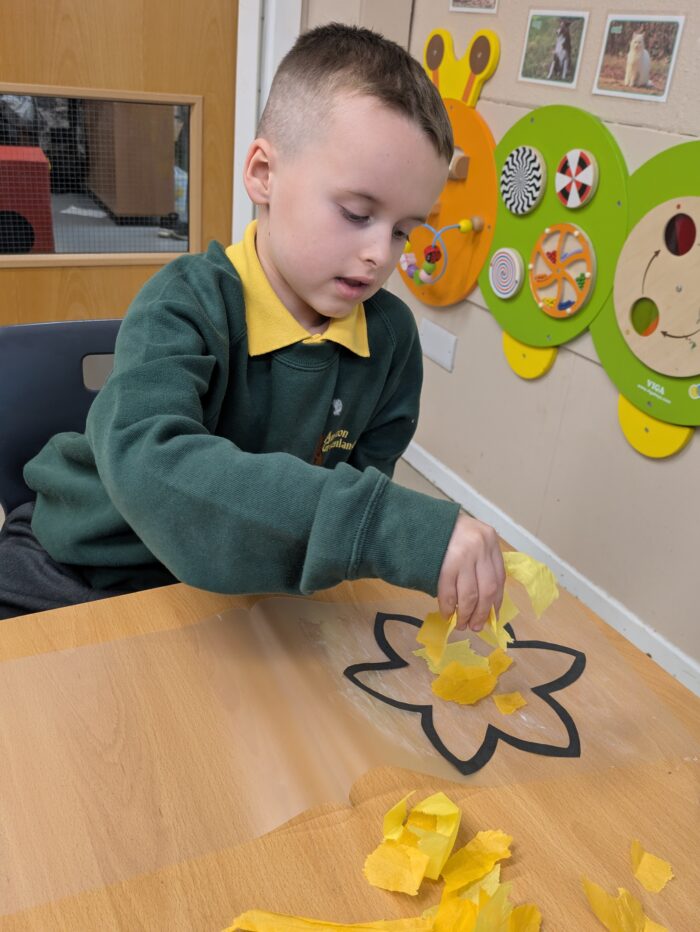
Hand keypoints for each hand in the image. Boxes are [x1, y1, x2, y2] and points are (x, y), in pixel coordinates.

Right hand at [437, 513, 504, 631]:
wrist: (417, 519)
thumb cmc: (444, 531)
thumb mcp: (471, 538)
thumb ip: (480, 562)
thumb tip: (484, 602)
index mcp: (490, 540)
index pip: (500, 578)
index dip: (496, 602)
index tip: (491, 616)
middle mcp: (480, 547)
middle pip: (488, 590)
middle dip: (481, 613)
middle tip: (475, 626)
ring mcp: (462, 555)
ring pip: (470, 595)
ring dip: (465, 614)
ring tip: (460, 624)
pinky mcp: (444, 564)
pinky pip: (449, 592)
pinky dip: (448, 606)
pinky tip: (446, 613)